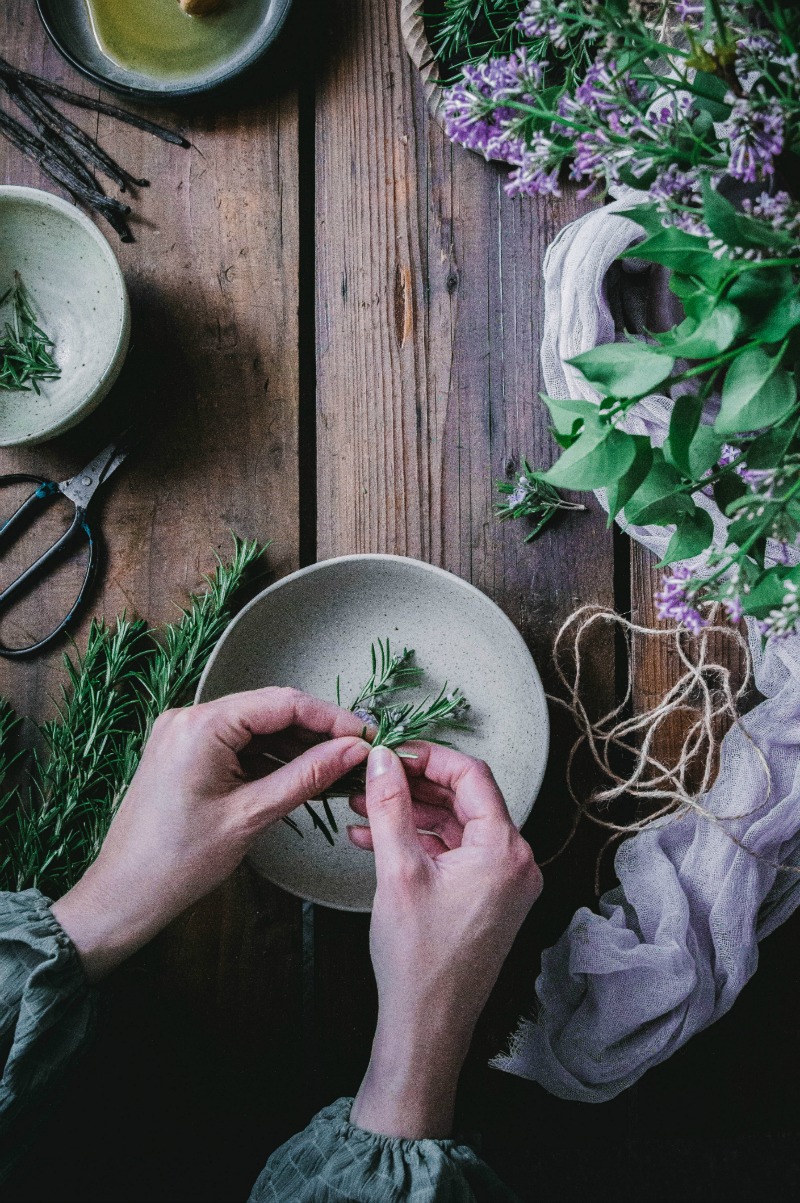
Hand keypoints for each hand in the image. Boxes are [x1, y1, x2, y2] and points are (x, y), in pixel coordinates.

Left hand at [52, 688, 369, 980]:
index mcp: (202, 725)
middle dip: (316, 730)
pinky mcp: (184, 752)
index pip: (283, 703)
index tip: (366, 736)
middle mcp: (189, 717)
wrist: (123, 895)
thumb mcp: (251, 815)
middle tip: (358, 753)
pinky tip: (300, 774)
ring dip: (296, 744)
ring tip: (337, 767)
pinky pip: (238, 743)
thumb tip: (353, 751)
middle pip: (270, 710)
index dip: (330, 717)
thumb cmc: (179, 861)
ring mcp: (184, 733)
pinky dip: (270, 757)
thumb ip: (306, 776)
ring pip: (256, 727)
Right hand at [348, 743, 541, 1139]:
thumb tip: (383, 759)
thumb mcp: (398, 870)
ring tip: (364, 805)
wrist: (427, 1026)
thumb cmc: (418, 958)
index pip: (472, 776)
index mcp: (504, 850)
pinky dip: (420, 842)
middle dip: (415, 784)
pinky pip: (456, 853)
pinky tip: (375, 839)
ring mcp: (504, 883)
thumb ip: (390, 806)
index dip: (429, 757)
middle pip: (466, 798)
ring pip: (457, 826)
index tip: (392, 751)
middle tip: (375, 774)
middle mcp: (515, 862)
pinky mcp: (488, 899)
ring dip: (412, 813)